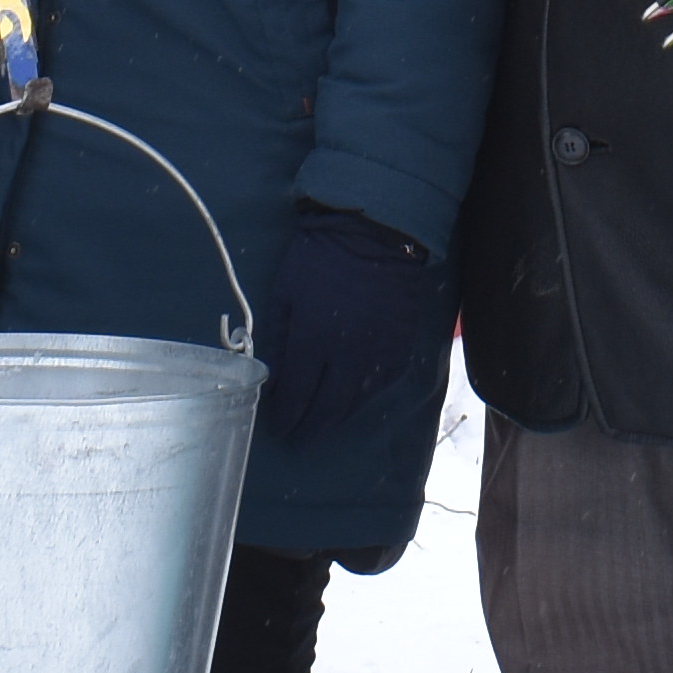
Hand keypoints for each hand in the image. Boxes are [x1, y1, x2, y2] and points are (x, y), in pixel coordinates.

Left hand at [255, 200, 454, 444]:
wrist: (375, 234)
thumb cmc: (319, 258)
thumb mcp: (286, 292)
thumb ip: (278, 339)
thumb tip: (272, 380)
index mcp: (314, 340)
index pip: (297, 395)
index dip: (285, 416)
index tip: (277, 426)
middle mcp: (348, 356)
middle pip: (327, 408)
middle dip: (308, 428)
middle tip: (296, 438)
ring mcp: (378, 355)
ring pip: (355, 403)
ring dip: (334, 418)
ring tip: (320, 424)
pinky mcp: (400, 350)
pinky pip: (379, 386)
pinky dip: (361, 397)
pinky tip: (350, 399)